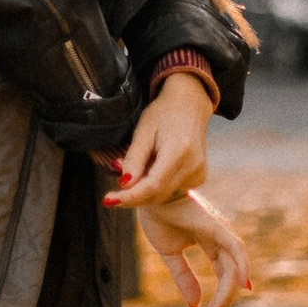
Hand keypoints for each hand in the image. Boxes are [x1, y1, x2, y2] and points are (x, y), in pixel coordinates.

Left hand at [106, 70, 213, 208]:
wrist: (189, 106)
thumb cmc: (164, 114)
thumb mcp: (143, 131)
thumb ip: (135, 159)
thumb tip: (125, 185)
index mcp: (179, 151)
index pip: (153, 185)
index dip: (130, 196)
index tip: (109, 200)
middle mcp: (193, 166)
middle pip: (157, 194)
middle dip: (133, 194)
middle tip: (116, 183)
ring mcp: (198, 174)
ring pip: (162, 195)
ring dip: (143, 189)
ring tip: (137, 166)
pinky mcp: (198, 178)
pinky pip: (170, 190)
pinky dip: (155, 186)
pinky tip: (152, 168)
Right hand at [135, 188, 251, 306]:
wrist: (145, 192)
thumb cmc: (159, 216)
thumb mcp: (170, 253)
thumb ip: (183, 277)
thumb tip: (194, 304)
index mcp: (212, 243)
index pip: (224, 274)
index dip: (222, 297)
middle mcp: (220, 236)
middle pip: (231, 274)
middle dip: (224, 300)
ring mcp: (219, 230)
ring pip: (234, 266)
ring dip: (229, 291)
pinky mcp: (214, 225)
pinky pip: (235, 248)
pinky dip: (242, 266)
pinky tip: (243, 285)